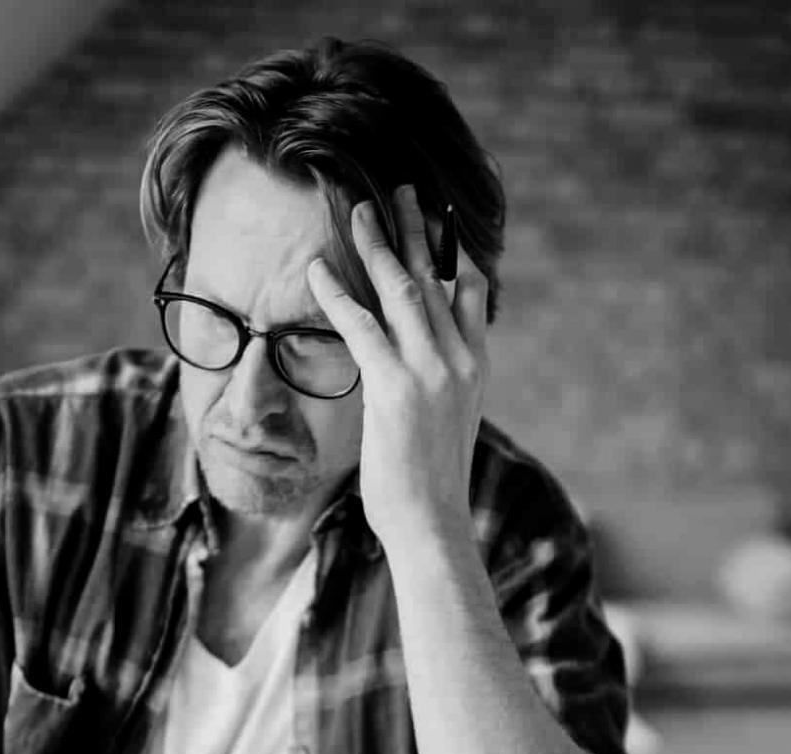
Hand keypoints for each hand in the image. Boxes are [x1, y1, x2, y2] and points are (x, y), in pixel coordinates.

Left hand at [306, 185, 489, 546]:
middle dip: (416, 230)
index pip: (471, 296)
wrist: (434, 525)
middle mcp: (458, 361)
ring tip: (359, 210)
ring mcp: (430, 372)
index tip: (439, 222)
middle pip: (437, 279)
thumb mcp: (448, 427)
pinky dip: (335, 294)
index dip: (454, 254)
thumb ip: (440, 388)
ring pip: (402, 290)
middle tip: (402, 190)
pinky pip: (361, 326)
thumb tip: (421, 374)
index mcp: (475, 369)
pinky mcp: (395, 387)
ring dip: (378, 245)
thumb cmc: (433, 486)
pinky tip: (316, 268)